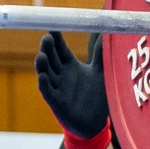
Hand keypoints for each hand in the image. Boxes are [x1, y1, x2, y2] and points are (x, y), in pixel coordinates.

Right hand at [35, 32, 110, 148]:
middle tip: (47, 37)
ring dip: (42, 65)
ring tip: (41, 56)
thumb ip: (101, 53)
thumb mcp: (101, 72)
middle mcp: (61, 75)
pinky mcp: (56, 103)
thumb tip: (108, 32)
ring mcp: (57, 88)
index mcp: (70, 65)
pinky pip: (48, 93)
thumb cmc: (96, 96)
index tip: (53, 26)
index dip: (56, 38)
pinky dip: (44, 85)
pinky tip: (43, 77)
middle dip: (48, 49)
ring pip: (46, 74)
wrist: (95, 122)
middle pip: (51, 58)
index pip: (60, 48)